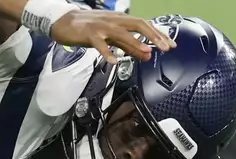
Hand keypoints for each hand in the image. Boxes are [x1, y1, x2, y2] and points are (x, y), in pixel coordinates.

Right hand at [51, 10, 175, 63]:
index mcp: (121, 20)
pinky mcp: (89, 33)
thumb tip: (147, 54)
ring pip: (121, 32)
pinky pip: (99, 43)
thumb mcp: (113, 38)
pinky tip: (113, 60)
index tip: (171, 45)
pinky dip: (106, 52)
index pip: (144, 25)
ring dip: (134, 42)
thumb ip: (129, 47)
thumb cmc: (90, 29)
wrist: (65, 22)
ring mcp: (101, 26)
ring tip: (146, 51)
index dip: (158, 34)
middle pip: (137, 24)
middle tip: (165, 48)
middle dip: (152, 36)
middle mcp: (114, 20)